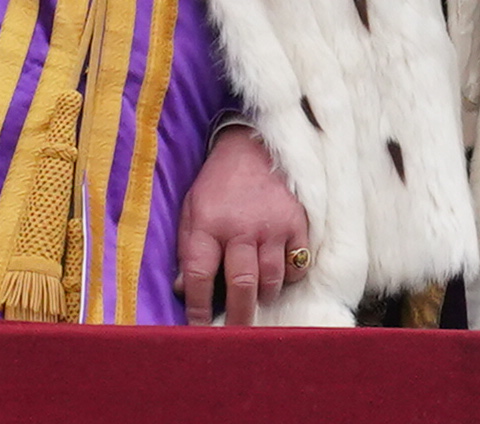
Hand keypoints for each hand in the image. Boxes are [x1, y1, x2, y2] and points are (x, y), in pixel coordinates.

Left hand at [175, 126, 310, 325]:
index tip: (198, 328)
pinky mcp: (296, 222)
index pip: (198, 276)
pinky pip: (297, 264)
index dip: (197, 307)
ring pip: (271, 279)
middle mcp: (240, 228)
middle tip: (238, 334)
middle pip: (241, 286)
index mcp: (207, 224)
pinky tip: (281, 272)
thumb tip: (181, 289)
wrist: (252, 146)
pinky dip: (290, 275)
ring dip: (265, 295)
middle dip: (238, 316)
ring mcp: (271, 226)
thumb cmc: (217, 184)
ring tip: (258, 296)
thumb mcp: (191, 210)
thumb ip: (187, 249)